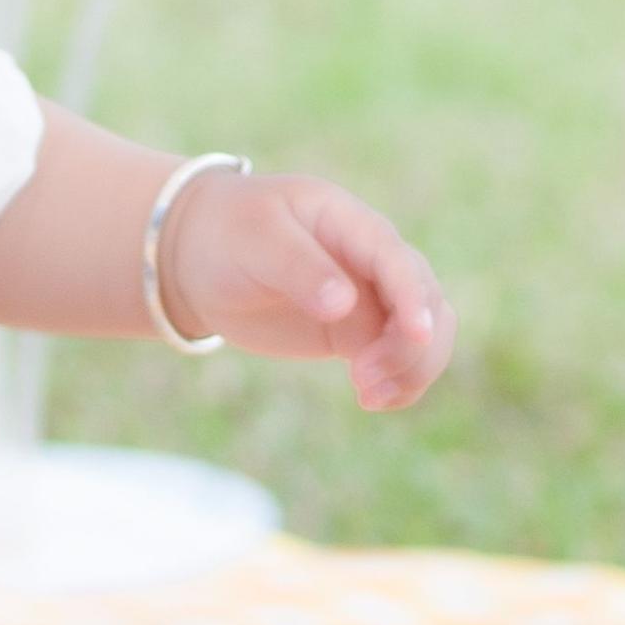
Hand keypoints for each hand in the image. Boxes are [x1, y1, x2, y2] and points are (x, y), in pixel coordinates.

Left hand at [157, 168, 451, 411]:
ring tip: (368, 397)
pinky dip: (401, 381)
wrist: (199, 256)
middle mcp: (371, 257)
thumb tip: (344, 304)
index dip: (413, 297)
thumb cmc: (226, 234)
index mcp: (349, 222)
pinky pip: (399, 356)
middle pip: (425, 299)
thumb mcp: (255, 241)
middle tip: (363, 380)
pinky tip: (375, 402)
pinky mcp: (357, 329)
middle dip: (410, 345)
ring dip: (412, 368)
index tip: (417, 336)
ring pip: (425, 332)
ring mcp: (369, 294)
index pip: (397, 260)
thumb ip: (299, 267)